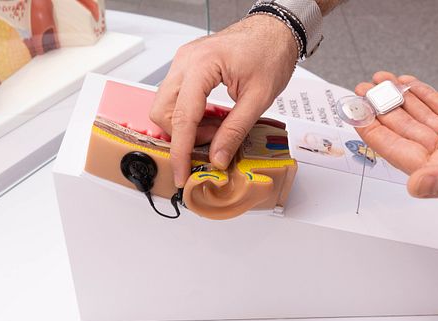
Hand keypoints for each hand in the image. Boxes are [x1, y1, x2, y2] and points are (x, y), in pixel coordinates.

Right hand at [150, 15, 297, 186]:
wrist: (275, 30)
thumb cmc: (270, 52)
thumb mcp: (259, 98)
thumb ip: (236, 130)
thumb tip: (218, 157)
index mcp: (201, 65)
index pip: (182, 117)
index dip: (180, 151)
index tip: (180, 174)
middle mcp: (185, 61)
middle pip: (163, 112)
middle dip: (182, 137)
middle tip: (210, 146)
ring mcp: (183, 62)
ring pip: (165, 106)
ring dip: (186, 127)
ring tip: (216, 130)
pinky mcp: (186, 67)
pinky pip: (176, 97)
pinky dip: (189, 115)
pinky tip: (211, 119)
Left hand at [354, 72, 437, 204]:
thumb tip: (416, 186)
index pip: (404, 157)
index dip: (378, 136)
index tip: (357, 117)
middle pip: (409, 136)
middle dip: (383, 113)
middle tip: (362, 94)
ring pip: (425, 122)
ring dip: (402, 102)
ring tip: (380, 85)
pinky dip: (428, 99)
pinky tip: (412, 87)